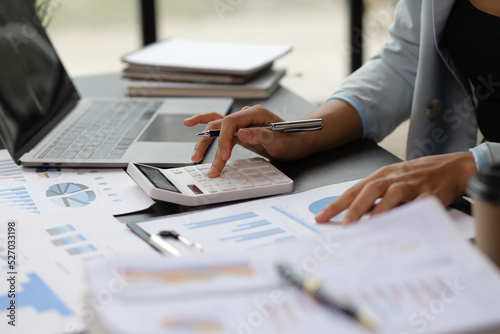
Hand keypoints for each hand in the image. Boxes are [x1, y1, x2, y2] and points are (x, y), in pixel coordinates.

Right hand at [184, 105, 306, 176]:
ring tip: (195, 155)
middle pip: (219, 124)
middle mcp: (246, 114)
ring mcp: (241, 121)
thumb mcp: (279, 142)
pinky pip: (220, 127)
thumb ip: (261, 135)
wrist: (297, 142)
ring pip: (216, 126)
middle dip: (208, 143)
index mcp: (255, 113)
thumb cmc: (291, 141)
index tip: (224, 156)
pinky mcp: (239, 130)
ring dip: (204, 140)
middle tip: (200, 159)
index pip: (230, 122)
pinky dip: (206, 128)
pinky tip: (190, 124)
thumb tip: (241, 133)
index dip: (224, 139)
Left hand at [315, 152, 476, 223]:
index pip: (353, 190)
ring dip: (378, 211)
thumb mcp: (391, 182)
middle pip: (369, 190)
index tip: (321, 217)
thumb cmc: (417, 177)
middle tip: (344, 225)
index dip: (336, 204)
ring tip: (367, 226)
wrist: (452, 167)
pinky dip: (409, 213)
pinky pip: (418, 204)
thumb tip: (352, 217)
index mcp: (380, 176)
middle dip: (354, 208)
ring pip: (392, 195)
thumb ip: (373, 198)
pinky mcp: (430, 194)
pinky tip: (400, 225)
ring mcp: (412, 185)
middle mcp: (393, 178)